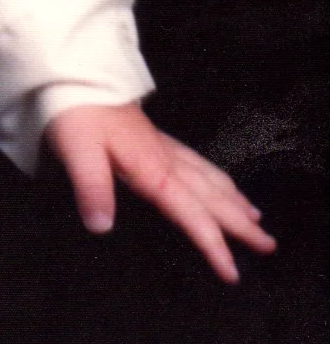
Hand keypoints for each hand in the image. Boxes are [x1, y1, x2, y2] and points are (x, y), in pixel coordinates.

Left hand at [45, 102, 276, 282]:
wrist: (75, 71)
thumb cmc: (76, 110)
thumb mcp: (78, 151)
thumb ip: (92, 189)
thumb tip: (102, 227)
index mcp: (151, 168)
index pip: (190, 213)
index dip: (212, 243)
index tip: (232, 271)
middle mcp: (164, 158)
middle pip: (210, 196)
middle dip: (239, 223)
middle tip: (267, 244)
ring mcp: (161, 145)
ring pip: (208, 176)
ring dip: (233, 199)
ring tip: (254, 216)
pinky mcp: (154, 136)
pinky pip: (196, 160)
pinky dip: (216, 175)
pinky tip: (219, 179)